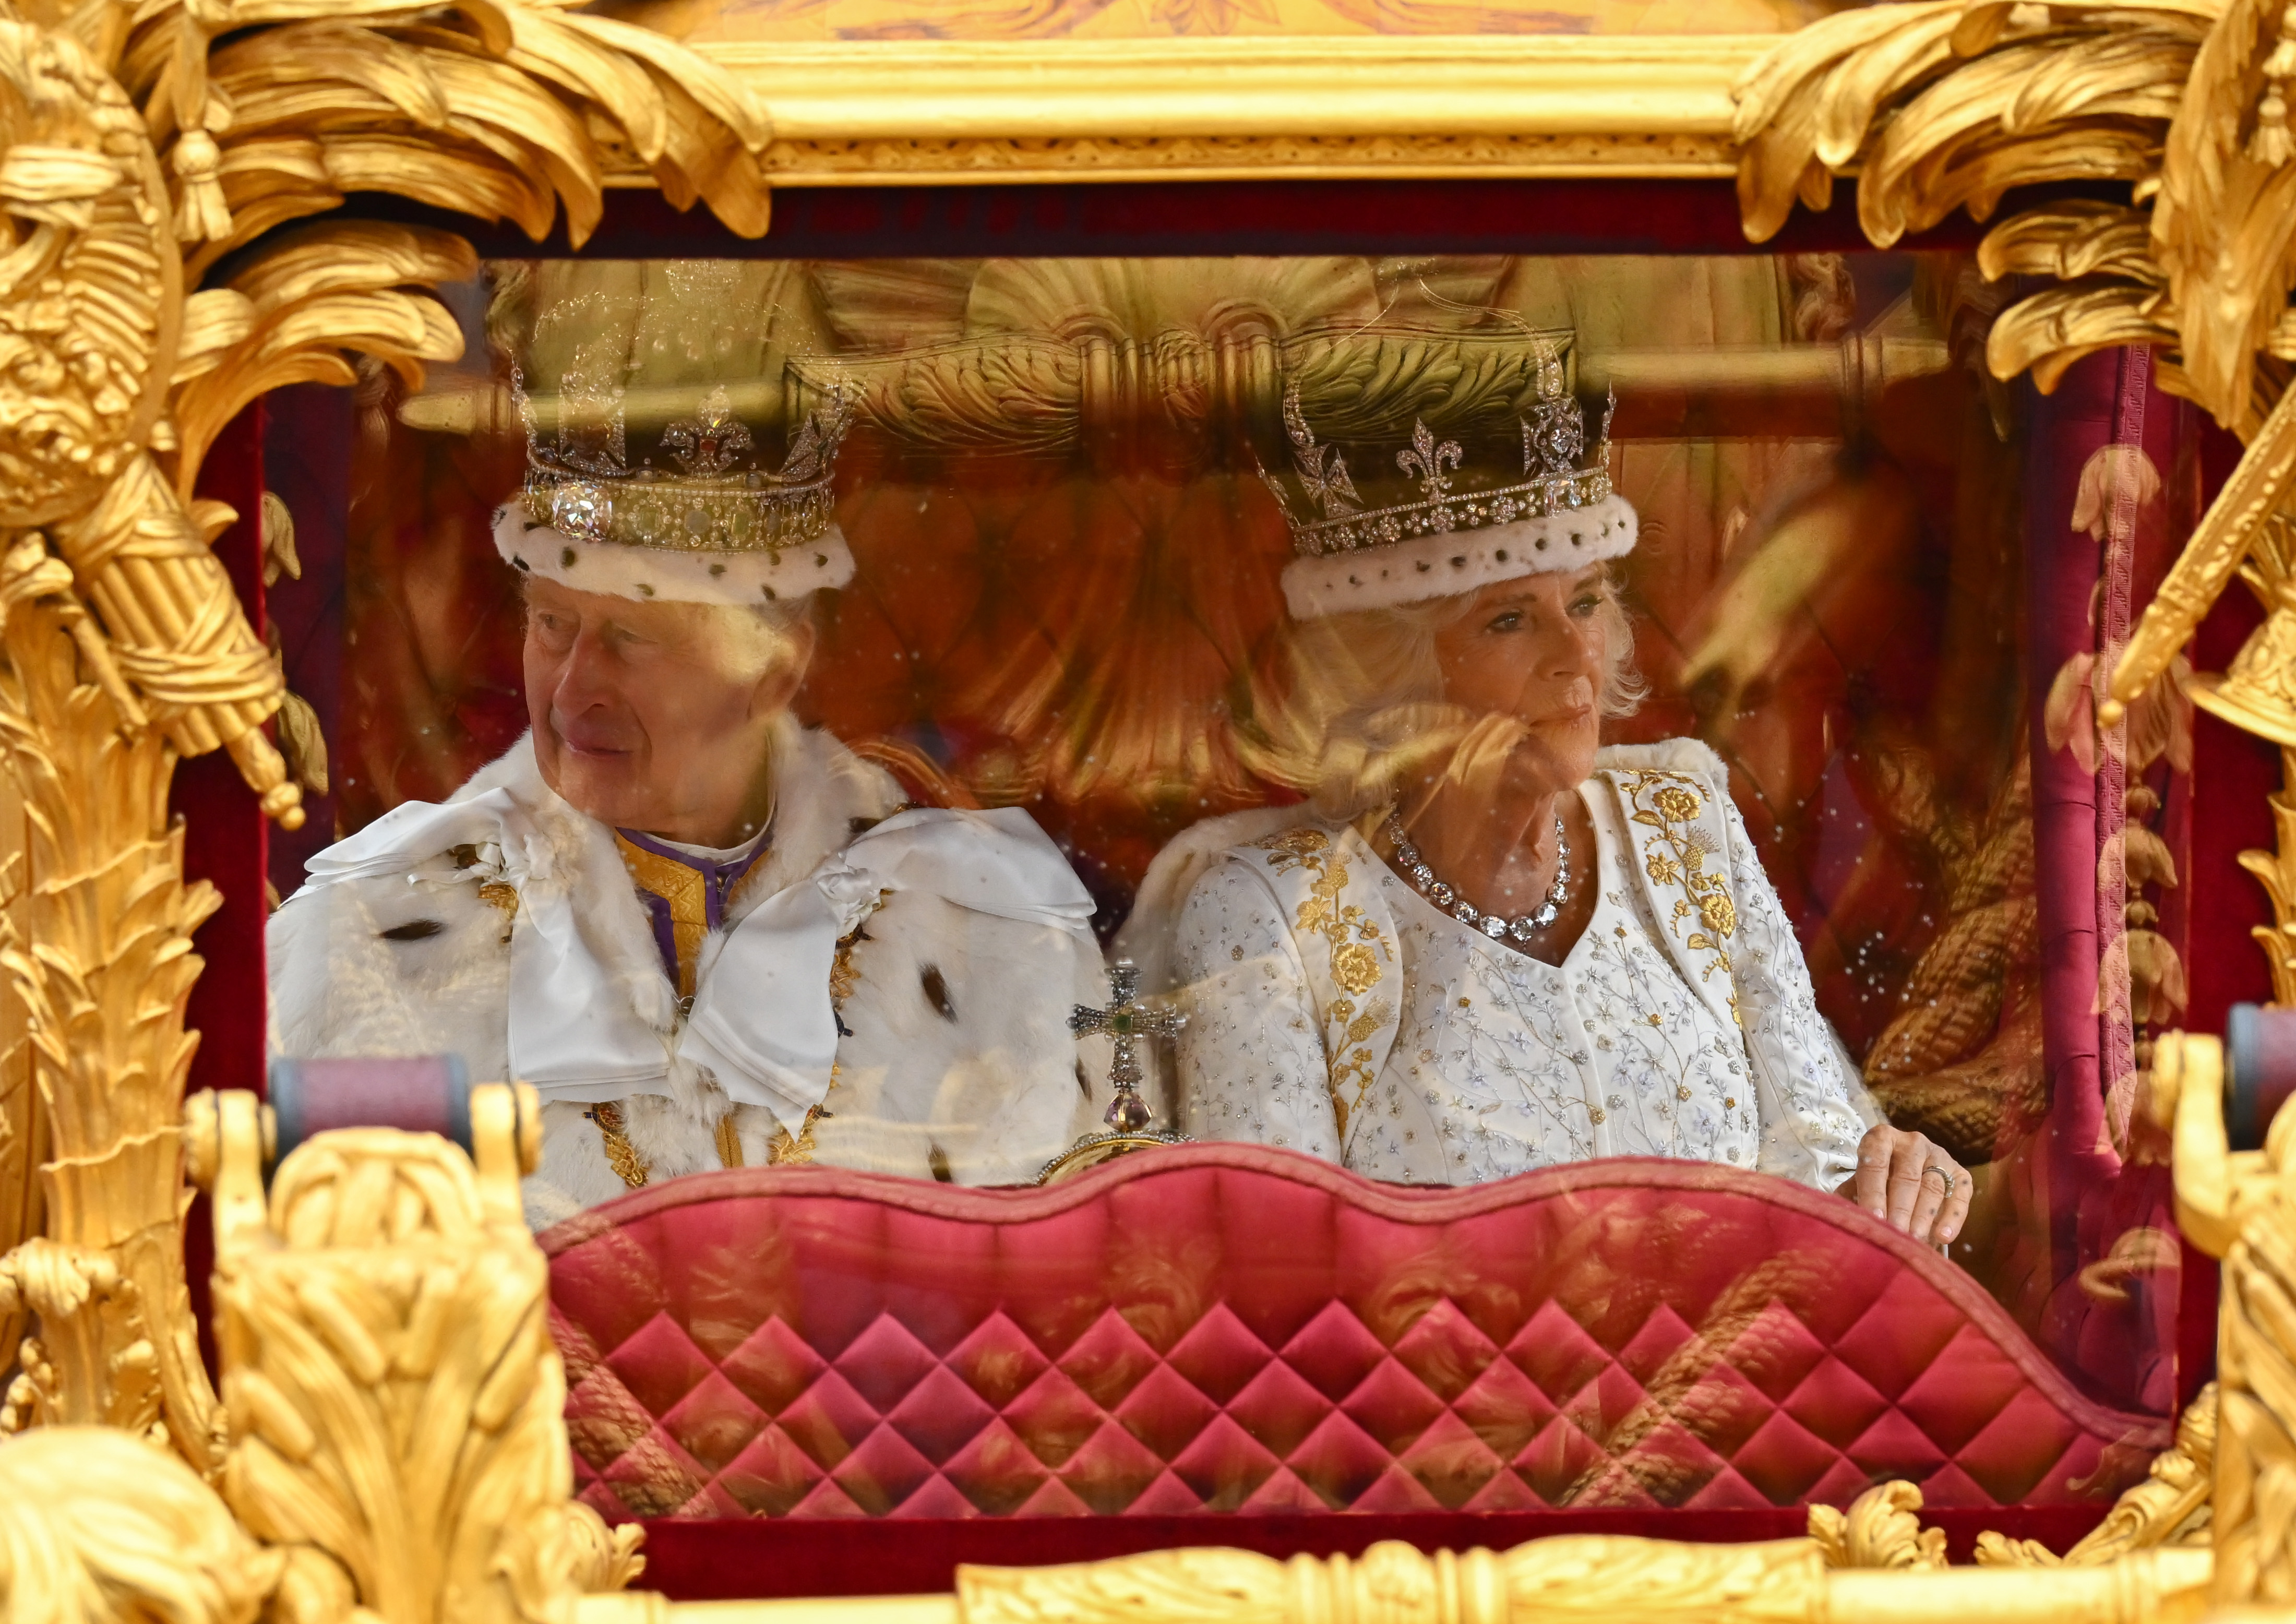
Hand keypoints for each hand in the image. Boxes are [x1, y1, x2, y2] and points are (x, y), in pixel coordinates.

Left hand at [1836, 1125, 1969, 1247]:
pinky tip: (1944, 1237)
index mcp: (1881, 1138)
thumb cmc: (1876, 1179)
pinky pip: (1959, 1195)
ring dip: (1924, 1217)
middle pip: (1907, 1178)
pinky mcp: (1960, 1173)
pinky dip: (1953, 1217)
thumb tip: (1844, 1220)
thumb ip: (1850, 1196)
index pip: (1876, 1164)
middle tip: (1896, 1235)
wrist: (1907, 1169)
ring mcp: (1940, 1156)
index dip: (1874, 1192)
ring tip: (1915, 1241)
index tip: (1874, 1218)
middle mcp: (1912, 1143)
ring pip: (1933, 1187)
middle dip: (1900, 1209)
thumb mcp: (1859, 1182)